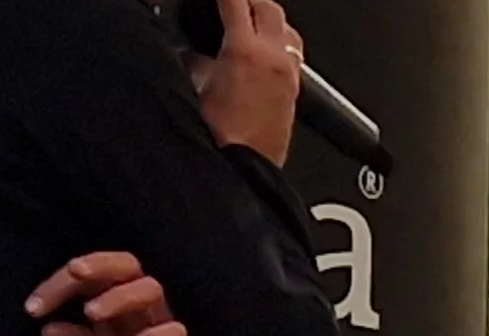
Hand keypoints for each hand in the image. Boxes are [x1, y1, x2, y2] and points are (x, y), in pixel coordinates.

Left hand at [27, 254, 197, 335]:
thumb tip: (47, 331)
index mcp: (115, 295)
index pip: (89, 275)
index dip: (59, 284)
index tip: (33, 309)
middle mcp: (140, 301)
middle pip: (127, 265)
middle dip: (99, 264)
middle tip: (75, 271)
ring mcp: (162, 320)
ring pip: (151, 290)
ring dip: (119, 297)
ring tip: (91, 312)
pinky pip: (173, 333)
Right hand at [197, 0, 308, 165]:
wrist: (245, 167)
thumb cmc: (221, 136)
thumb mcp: (194, 87)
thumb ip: (194, 59)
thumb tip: (192, 51)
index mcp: (245, 50)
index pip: (235, 1)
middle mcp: (274, 58)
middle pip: (269, 7)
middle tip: (235, 0)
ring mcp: (289, 74)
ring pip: (287, 28)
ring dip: (270, 17)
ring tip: (252, 16)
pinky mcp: (296, 90)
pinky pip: (293, 53)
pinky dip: (280, 41)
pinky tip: (268, 48)